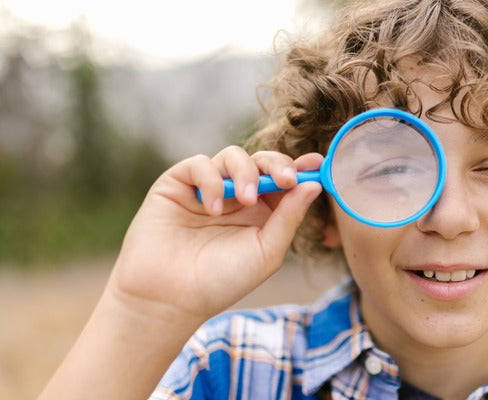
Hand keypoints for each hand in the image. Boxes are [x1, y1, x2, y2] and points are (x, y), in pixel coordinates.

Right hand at [108, 146, 322, 324]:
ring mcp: (207, 188)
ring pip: (232, 156)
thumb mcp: (266, 251)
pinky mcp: (178, 184)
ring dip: (246, 173)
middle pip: (262, 161)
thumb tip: (314, 184)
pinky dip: (212, 181)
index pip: (284, 180)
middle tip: (286, 179)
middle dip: (277, 164)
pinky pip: (200, 165)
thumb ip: (289, 217)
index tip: (317, 164)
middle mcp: (236, 196)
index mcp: (262, 212)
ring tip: (246, 201)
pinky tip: (212, 208)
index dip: (301, 168)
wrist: (170, 298)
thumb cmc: (221, 281)